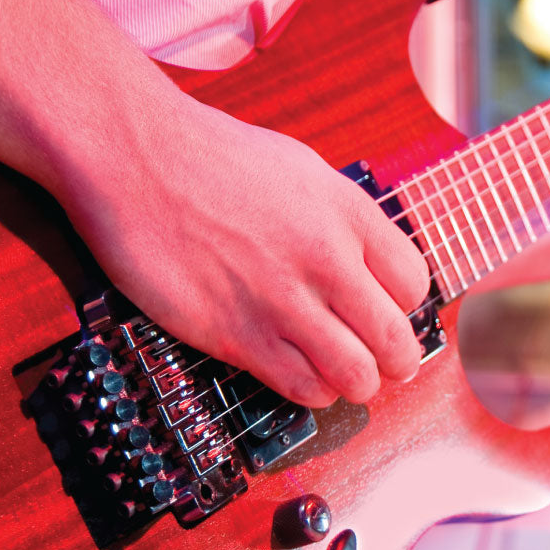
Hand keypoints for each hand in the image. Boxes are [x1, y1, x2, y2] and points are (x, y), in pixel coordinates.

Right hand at [62, 96, 430, 407]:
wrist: (136, 159)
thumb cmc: (211, 158)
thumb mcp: (301, 170)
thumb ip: (342, 219)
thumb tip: (368, 262)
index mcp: (348, 213)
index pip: (413, 284)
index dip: (404, 307)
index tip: (388, 312)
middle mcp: (326, 259)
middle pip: (394, 340)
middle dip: (397, 361)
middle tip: (387, 364)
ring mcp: (283, 300)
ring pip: (355, 375)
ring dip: (357, 384)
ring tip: (344, 375)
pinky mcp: (238, 334)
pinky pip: (302, 387)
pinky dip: (312, 391)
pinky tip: (301, 373)